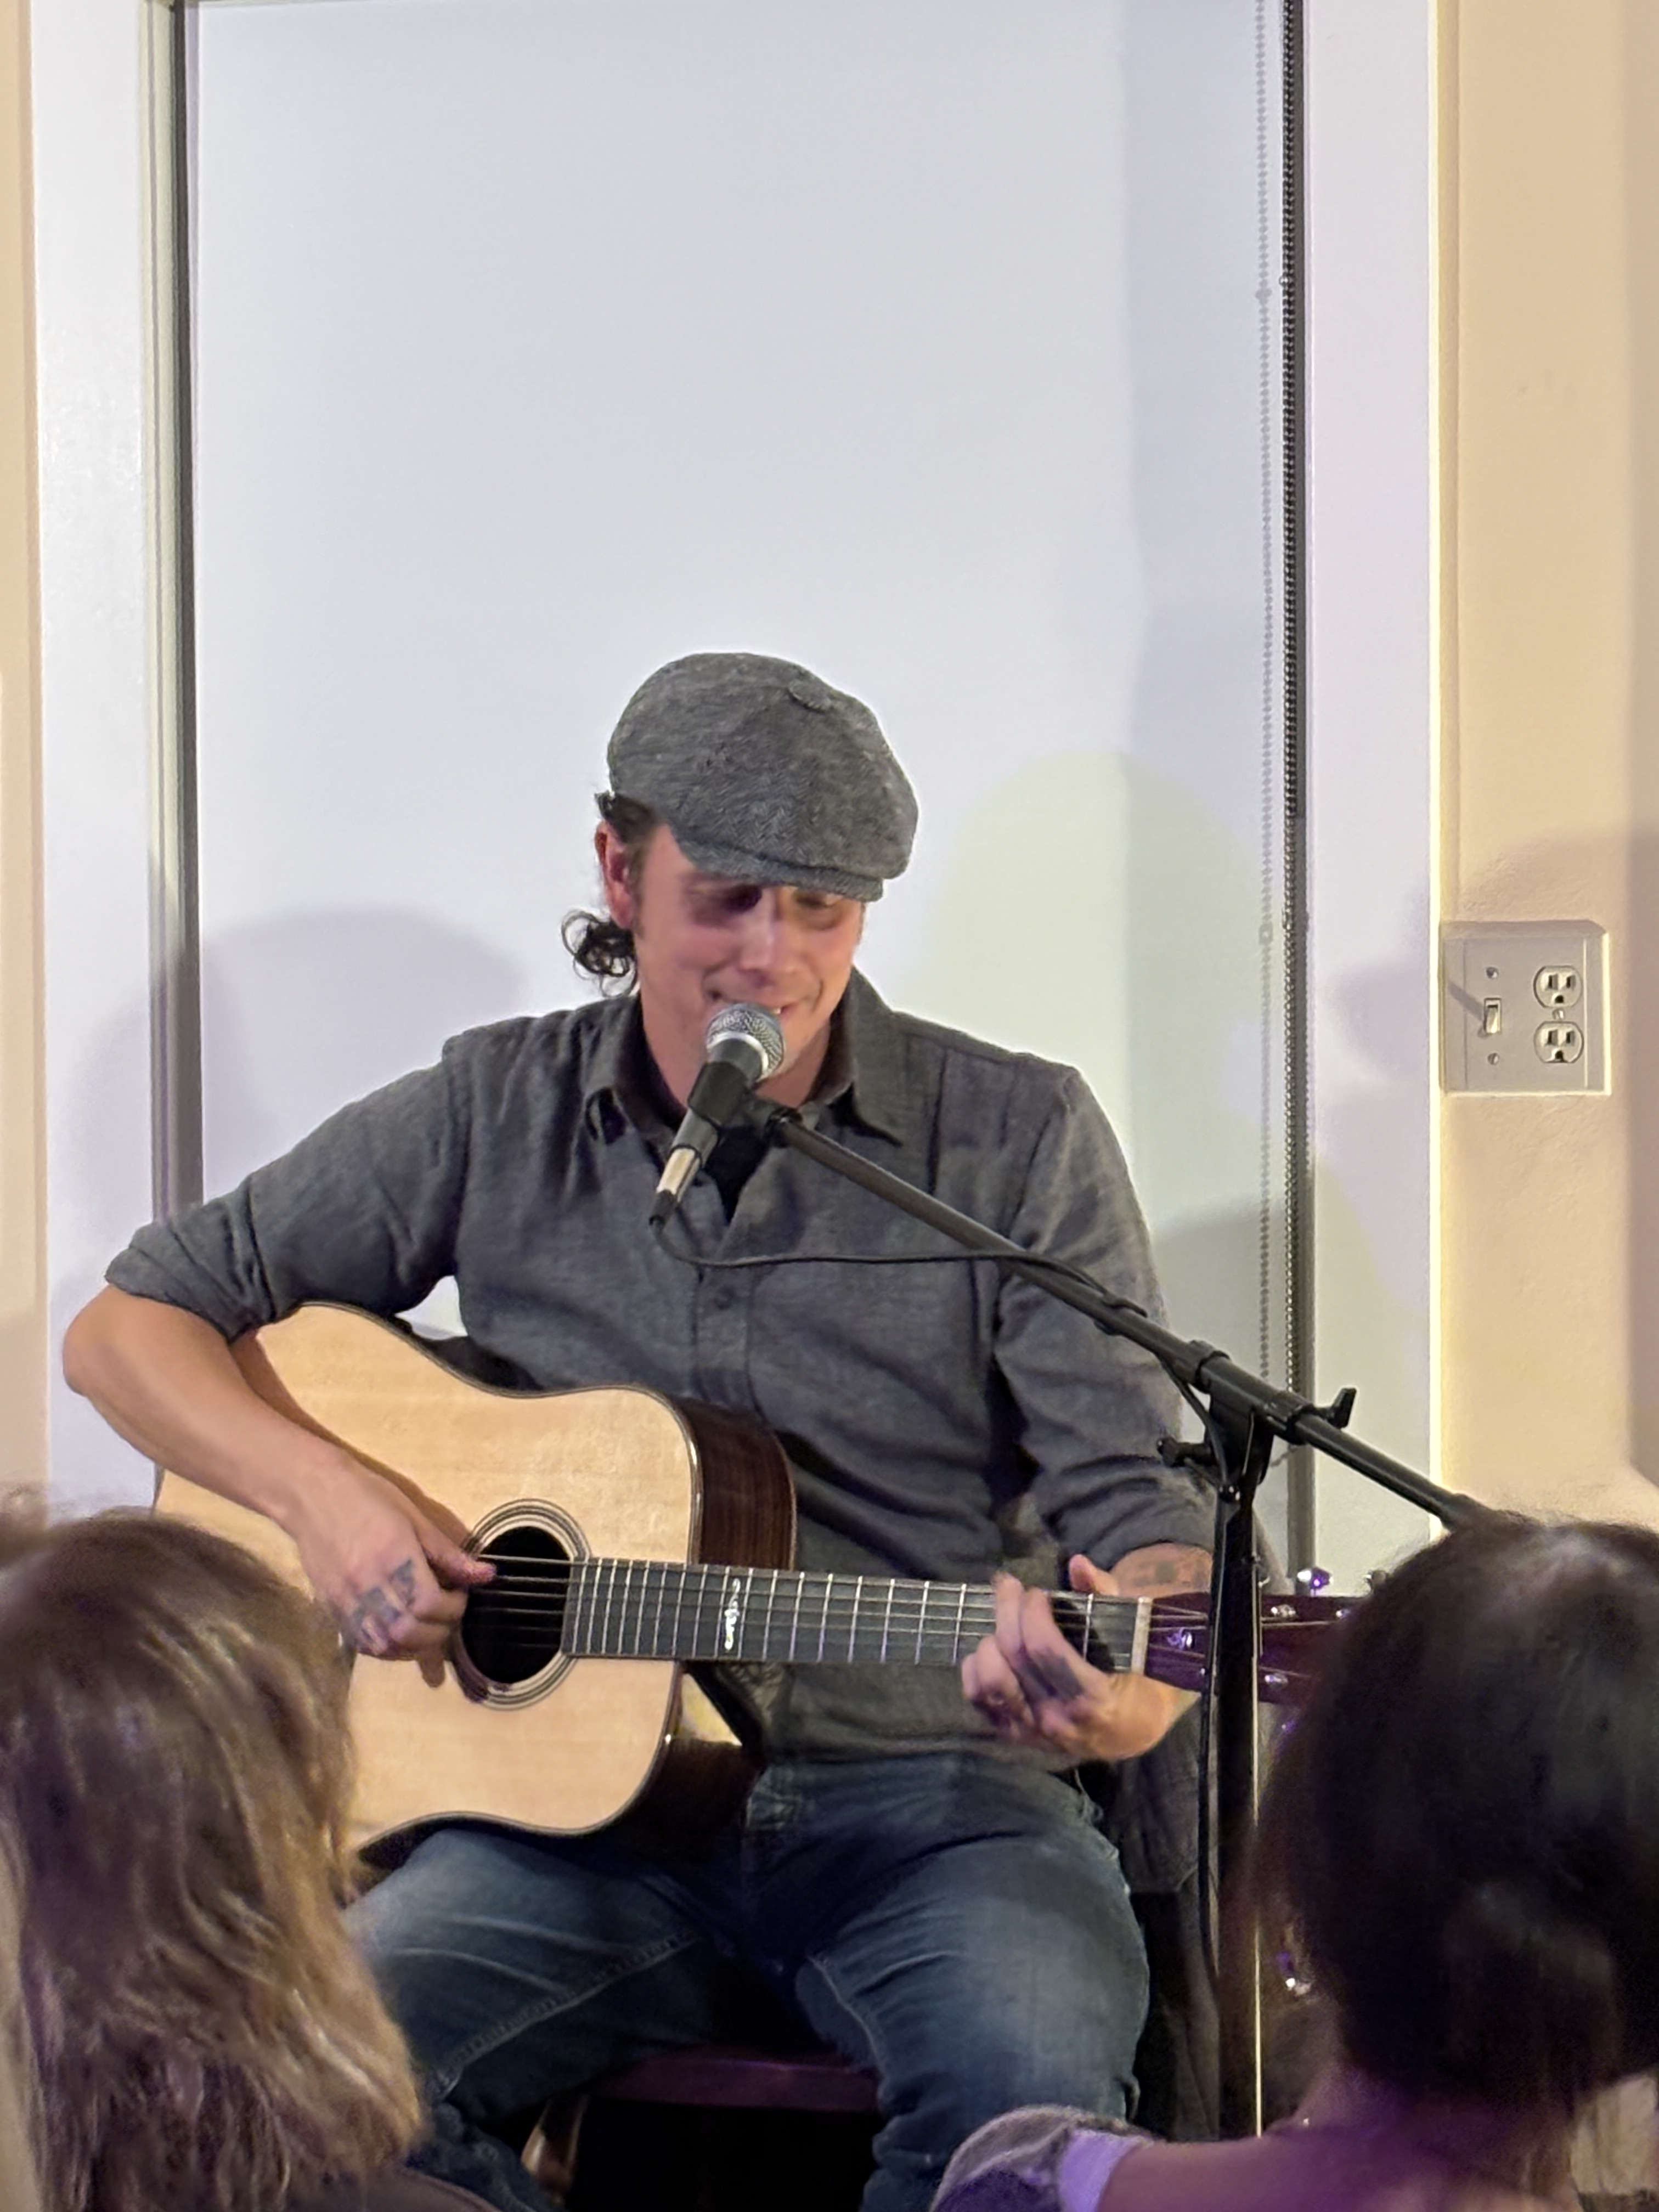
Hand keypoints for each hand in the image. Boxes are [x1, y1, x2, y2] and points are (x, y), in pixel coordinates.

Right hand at [288, 1458, 493, 1686]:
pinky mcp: (331, 1608)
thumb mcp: (415, 1517)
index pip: (429, 1604)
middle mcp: (368, 1585)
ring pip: (385, 1645)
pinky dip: (387, 1647)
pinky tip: (400, 1635)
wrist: (311, 1493)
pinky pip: (362, 1643)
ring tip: (427, 1629)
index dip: (454, 1608)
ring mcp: (346, 1600)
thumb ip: (449, 1553)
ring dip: (414, 1647)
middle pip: (409, 1632)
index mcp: (393, 1557)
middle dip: (438, 1632)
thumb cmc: (368, 1497)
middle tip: (447, 1615)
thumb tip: (487, 1576)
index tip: (460, 1595)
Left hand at [961, 1553, 1198, 1762]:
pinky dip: (975, 1668)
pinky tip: (991, 1648)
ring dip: (991, 1639)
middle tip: (1012, 1587)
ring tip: (1004, 1622)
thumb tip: (1077, 1563)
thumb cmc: (1133, 1677)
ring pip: (990, 1678)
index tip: (1038, 1593)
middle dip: (1008, 1610)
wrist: (1129, 1731)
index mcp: (1092, 1699)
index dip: (1032, 1612)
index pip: (1044, 1648)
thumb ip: (1103, 1596)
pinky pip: (978, 1698)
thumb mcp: (1130, 1636)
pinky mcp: (1013, 1735)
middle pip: (1015, 1655)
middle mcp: (1057, 1720)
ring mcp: (1032, 1731)